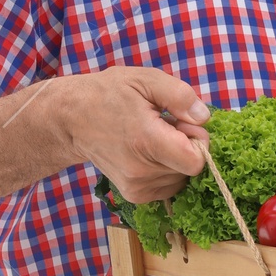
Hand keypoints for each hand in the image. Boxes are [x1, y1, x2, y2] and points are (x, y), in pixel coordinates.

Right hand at [61, 66, 210, 202]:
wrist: (72, 119)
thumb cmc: (109, 94)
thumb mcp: (145, 79)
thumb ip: (179, 95)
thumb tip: (203, 118)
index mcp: (147, 142)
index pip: (196, 161)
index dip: (198, 140)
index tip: (183, 123)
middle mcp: (142, 172)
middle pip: (190, 168)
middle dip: (185, 145)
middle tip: (163, 124)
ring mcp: (137, 187)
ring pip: (181, 178)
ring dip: (175, 158)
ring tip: (151, 137)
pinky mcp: (135, 195)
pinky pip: (169, 186)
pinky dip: (166, 169)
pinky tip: (148, 152)